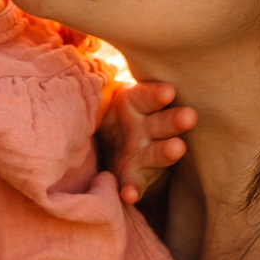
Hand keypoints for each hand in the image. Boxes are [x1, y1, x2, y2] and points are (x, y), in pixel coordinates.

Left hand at [99, 79, 195, 204]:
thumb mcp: (106, 95)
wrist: (106, 142)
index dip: (158, 93)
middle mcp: (148, 128)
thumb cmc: (109, 111)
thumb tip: (71, 64)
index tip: (168, 91)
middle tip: (189, 116)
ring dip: (168, 151)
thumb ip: (100, 88)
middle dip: (176, 120)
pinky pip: (135, 182)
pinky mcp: (134, 175)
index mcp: (138, 103)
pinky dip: (133, 189)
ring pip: (159, 151)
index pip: (149, 96)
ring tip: (177, 148)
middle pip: (164, 122)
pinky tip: (128, 195)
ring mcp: (144, 153)